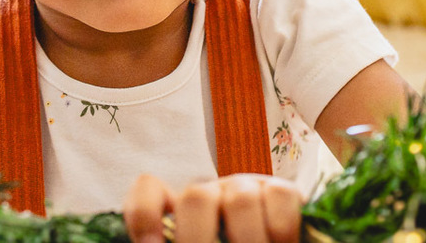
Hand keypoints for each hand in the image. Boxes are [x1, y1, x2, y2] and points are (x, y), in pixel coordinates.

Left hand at [123, 173, 302, 242]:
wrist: (270, 242)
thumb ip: (187, 240)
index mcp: (181, 212)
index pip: (149, 190)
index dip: (144, 216)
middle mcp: (211, 194)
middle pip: (197, 196)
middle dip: (198, 239)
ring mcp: (246, 188)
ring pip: (240, 198)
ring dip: (246, 239)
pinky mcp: (281, 191)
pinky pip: (279, 195)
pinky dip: (281, 227)